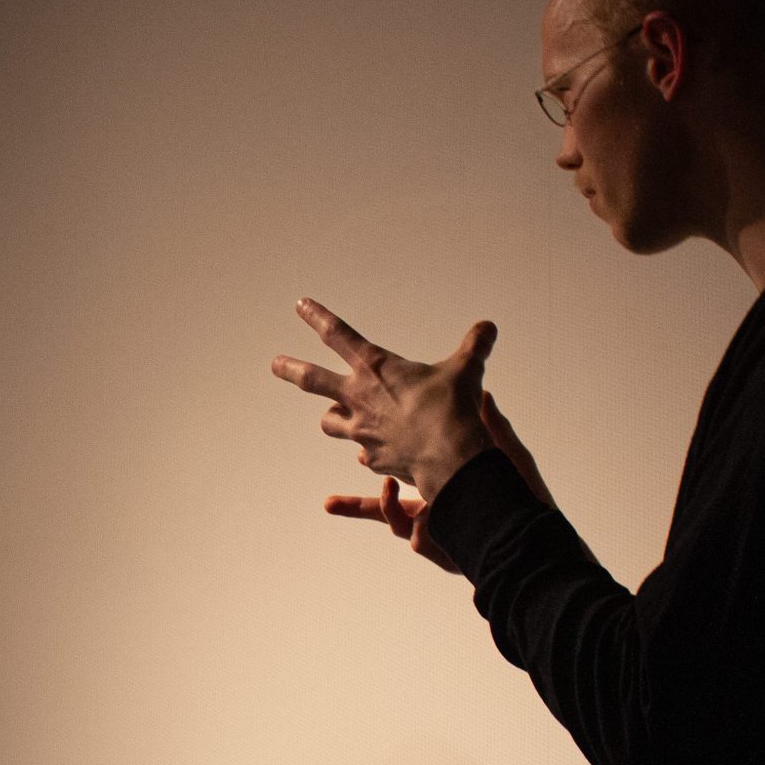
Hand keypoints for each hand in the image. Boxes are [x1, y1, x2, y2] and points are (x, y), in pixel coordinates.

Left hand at [272, 300, 498, 499]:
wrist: (450, 459)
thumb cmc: (454, 408)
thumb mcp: (466, 370)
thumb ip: (473, 347)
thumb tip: (488, 327)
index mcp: (375, 367)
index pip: (338, 335)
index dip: (317, 317)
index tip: (300, 305)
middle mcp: (358, 397)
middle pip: (313, 380)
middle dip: (290, 369)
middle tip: (275, 364)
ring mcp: (361, 431)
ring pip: (330, 421)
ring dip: (331, 417)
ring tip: (334, 416)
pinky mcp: (372, 457)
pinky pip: (363, 451)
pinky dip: (369, 448)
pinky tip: (379, 450)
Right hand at [323, 393, 553, 569]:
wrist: (535, 528)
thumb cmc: (522, 490)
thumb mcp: (505, 451)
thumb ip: (490, 424)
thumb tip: (484, 390)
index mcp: (442, 486)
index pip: (405, 471)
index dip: (380, 464)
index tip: (358, 453)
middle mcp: (435, 512)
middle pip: (386, 509)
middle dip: (356, 507)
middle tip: (328, 503)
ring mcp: (438, 532)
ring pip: (396, 525)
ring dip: (379, 508)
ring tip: (372, 489)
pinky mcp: (443, 549)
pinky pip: (417, 539)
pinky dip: (411, 524)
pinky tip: (414, 510)